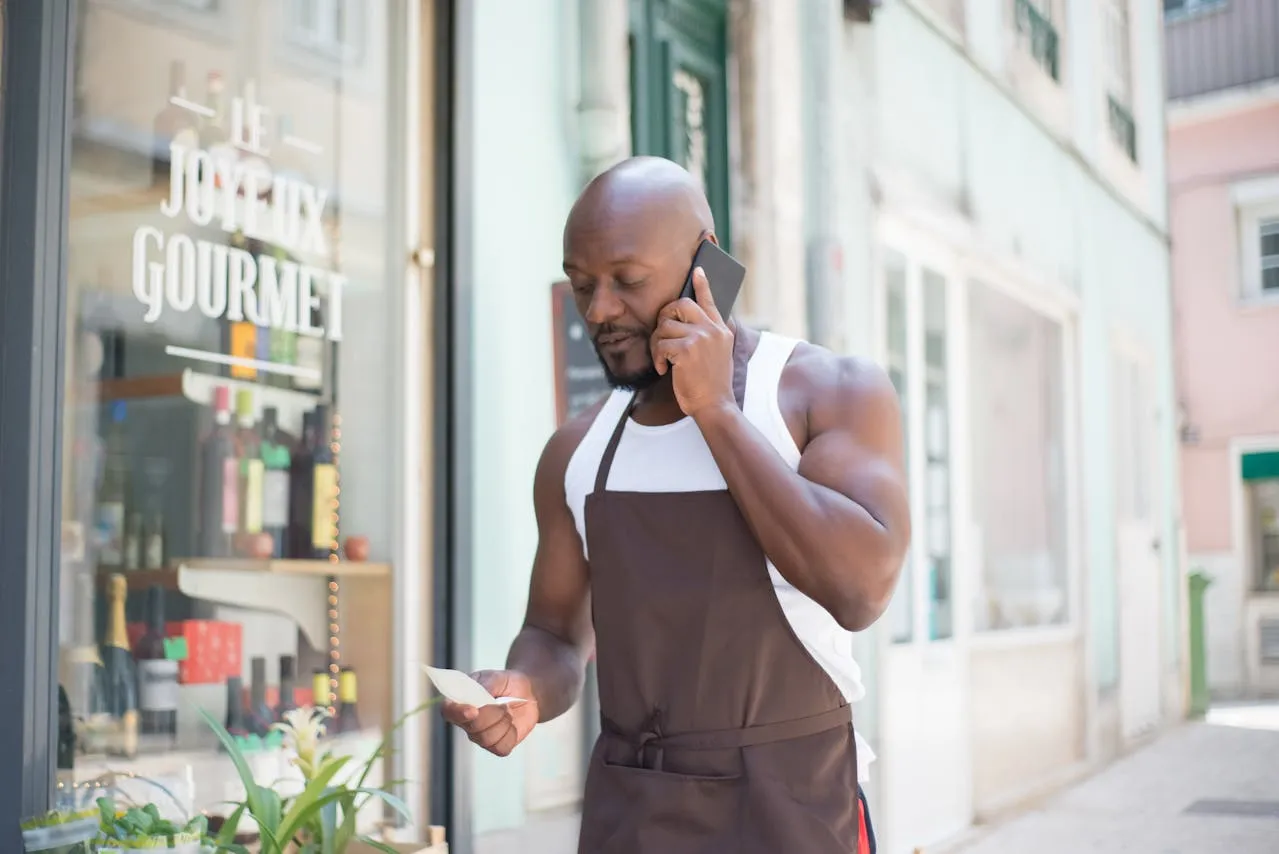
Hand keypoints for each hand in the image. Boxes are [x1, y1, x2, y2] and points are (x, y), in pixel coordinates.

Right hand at [439, 669, 539, 756]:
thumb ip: (486, 685)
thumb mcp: (496, 677)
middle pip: (471, 727)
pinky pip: (501, 747)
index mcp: (461, 701)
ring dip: (503, 722)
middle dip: (491, 714)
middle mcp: (467, 722)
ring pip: (487, 739)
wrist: (527, 693)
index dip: (457, 713)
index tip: (473, 710)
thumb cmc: (506, 683)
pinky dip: (511, 733)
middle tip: (503, 703)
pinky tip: (511, 723)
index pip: (448, 711)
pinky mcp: (497, 746)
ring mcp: (481, 737)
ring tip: (507, 710)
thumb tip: (477, 695)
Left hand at [651, 266, 733, 417]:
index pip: (710, 301)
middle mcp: (712, 330)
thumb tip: (686, 322)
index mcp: (721, 330)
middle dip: (664, 315)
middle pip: (681, 305)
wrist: (714, 405)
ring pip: (665, 327)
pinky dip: (657, 358)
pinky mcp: (686, 350)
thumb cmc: (711, 384)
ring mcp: (700, 338)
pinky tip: (663, 369)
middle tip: (661, 331)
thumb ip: (709, 336)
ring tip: (663, 360)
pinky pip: (660, 344)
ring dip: (657, 344)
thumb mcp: (719, 355)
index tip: (698, 269)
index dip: (702, 284)